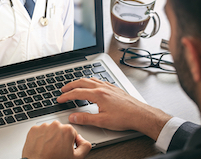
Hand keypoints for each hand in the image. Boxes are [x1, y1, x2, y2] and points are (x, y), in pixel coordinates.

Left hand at [22, 120, 91, 158]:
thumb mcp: (77, 158)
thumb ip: (85, 146)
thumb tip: (82, 139)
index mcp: (67, 130)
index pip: (72, 133)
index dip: (69, 142)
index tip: (65, 148)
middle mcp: (55, 125)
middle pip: (60, 130)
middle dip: (60, 138)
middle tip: (56, 150)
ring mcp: (43, 127)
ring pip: (49, 130)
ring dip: (50, 137)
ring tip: (48, 149)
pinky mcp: (33, 129)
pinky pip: (39, 132)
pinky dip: (40, 137)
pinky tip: (41, 146)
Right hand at [57, 78, 171, 140]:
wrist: (140, 114)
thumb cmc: (124, 117)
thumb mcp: (102, 121)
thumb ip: (85, 119)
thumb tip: (72, 118)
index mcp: (98, 95)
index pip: (77, 93)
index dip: (66, 96)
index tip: (60, 99)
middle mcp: (102, 88)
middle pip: (81, 82)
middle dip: (70, 85)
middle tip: (63, 90)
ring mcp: (108, 86)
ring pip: (90, 79)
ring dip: (79, 81)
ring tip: (74, 85)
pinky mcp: (114, 88)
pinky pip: (99, 80)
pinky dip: (90, 81)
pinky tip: (92, 84)